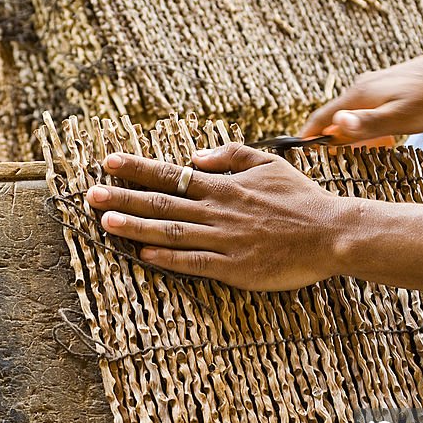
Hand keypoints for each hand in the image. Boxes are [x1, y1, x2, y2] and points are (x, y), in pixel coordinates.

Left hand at [85, 143, 352, 290]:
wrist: (332, 233)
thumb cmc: (302, 200)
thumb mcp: (268, 164)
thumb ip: (230, 156)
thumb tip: (194, 156)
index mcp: (225, 186)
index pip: (172, 174)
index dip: (137, 168)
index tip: (108, 162)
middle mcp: (219, 211)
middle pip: (163, 202)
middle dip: (124, 197)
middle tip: (91, 194)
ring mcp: (225, 240)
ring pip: (172, 231)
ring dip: (136, 225)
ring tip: (105, 220)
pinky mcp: (235, 267)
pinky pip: (194, 262)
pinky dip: (168, 257)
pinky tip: (143, 253)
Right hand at [301, 48, 422, 143]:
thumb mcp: (400, 118)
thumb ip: (366, 124)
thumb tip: (335, 126)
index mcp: (360, 96)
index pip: (322, 117)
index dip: (309, 136)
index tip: (302, 155)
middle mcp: (363, 88)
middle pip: (337, 118)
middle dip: (335, 141)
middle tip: (338, 165)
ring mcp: (377, 86)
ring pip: (355, 115)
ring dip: (356, 136)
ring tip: (367, 155)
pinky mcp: (390, 87)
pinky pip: (370, 111)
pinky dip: (370, 128)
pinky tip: (387, 138)